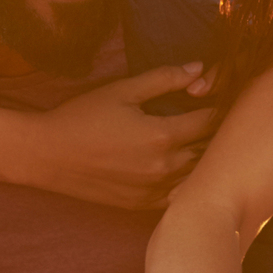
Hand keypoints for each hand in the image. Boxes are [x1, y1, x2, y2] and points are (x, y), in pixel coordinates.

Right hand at [23, 64, 218, 209]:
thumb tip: (200, 68)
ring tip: (208, 142)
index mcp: (161, 136)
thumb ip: (164, 79)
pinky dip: (188, 181)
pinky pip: (178, 196)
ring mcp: (153, 190)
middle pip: (209, 150)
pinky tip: (187, 168)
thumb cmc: (82, 118)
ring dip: (205, 158)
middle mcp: (163, 167)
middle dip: (217, 133)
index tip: (226, 98)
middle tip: (223, 119)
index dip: (221, 107)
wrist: (46, 155)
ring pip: (196, 175)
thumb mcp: (123, 91)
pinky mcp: (141, 204)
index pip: (209, 121)